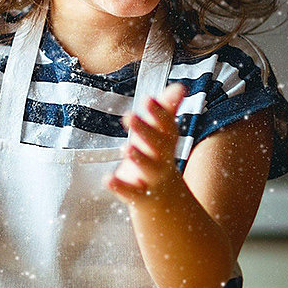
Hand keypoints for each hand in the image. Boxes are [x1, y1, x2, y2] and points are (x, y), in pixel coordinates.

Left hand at [107, 82, 187, 201]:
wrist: (166, 200)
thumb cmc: (158, 157)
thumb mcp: (162, 135)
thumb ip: (167, 110)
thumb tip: (180, 87)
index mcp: (167, 142)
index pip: (166, 126)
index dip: (158, 113)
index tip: (148, 99)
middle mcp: (163, 159)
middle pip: (157, 144)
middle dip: (144, 130)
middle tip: (129, 116)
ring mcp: (152, 178)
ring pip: (148, 168)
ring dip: (138, 158)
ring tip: (126, 148)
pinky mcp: (139, 195)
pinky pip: (131, 192)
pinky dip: (119, 186)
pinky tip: (107, 178)